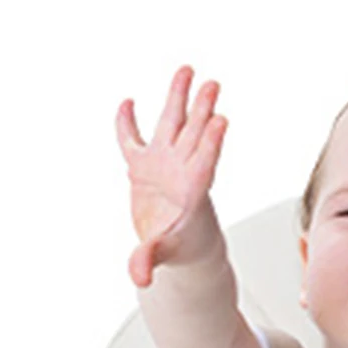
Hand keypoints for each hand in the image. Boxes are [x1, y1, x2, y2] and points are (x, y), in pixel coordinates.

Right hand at [115, 65, 227, 287]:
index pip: (204, 165)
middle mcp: (181, 172)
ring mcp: (163, 164)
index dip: (211, 144)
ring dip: (180, 99)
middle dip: (202, 111)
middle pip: (194, 135)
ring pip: (173, 126)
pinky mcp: (143, 165)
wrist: (180, 244)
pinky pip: (133, 140)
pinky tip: (126, 102)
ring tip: (187, 69)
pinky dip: (128, 122)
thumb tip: (139, 279)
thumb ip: (149, 261)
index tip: (221, 121)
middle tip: (212, 84)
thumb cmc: (180, 250)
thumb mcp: (164, 256)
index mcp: (192, 193)